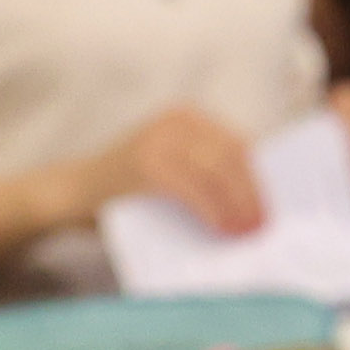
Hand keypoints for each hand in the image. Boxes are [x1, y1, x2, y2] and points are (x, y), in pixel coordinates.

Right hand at [99, 104, 265, 231]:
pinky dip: (212, 209)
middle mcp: (176, 121)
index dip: (260, 175)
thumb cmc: (130, 190)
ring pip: (216, 169)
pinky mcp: (145, 165)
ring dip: (238, 203)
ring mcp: (159, 140)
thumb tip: (257, 201)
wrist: (72, 192)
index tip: (277, 203)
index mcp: (188, 118)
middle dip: (253, 191)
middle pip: (232, 154)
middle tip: (265, 222)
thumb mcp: (173, 169)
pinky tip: (223, 227)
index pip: (239, 143)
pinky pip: (191, 188)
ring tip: (249, 230)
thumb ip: (206, 175)